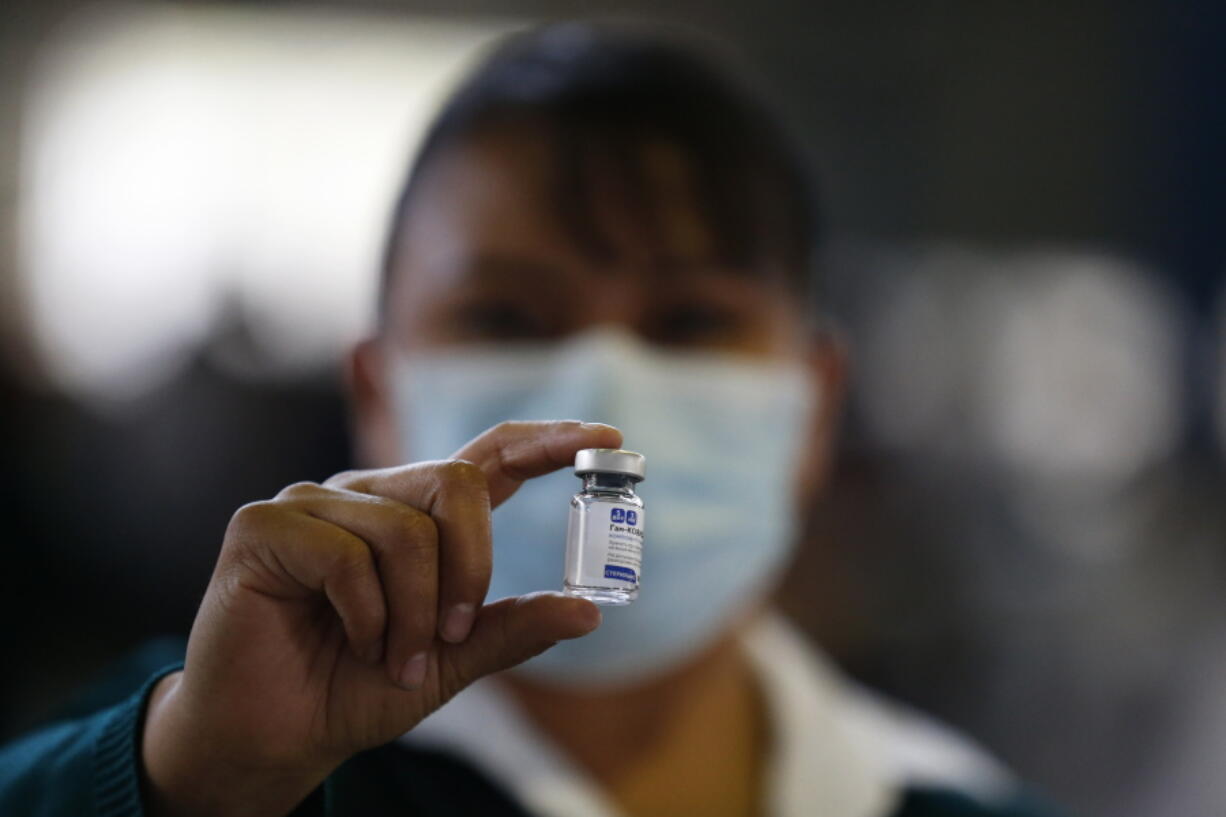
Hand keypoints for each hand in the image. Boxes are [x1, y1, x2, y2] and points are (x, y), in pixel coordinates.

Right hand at [142, 420, 618, 816]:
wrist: (274, 737)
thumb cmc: (355, 688)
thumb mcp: (450, 661)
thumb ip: (509, 628)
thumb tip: (589, 611)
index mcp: (415, 516)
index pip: (488, 457)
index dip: (545, 440)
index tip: (611, 436)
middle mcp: (369, 495)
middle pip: (458, 482)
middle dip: (472, 568)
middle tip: (453, 633)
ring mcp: (314, 502)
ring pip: (406, 531)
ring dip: (415, 613)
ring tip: (394, 657)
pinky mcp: (265, 524)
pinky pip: (347, 554)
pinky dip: (365, 614)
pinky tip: (351, 641)